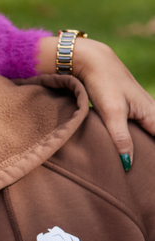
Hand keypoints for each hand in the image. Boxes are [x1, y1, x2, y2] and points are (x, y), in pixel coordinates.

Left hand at [44, 35, 154, 167]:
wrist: (93, 61)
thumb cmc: (104, 84)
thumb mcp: (112, 112)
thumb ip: (121, 137)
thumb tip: (128, 163)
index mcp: (153, 114)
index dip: (154, 159)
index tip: (150, 175)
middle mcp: (151, 112)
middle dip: (151, 155)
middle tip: (145, 179)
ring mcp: (141, 110)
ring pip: (148, 134)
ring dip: (146, 148)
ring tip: (140, 171)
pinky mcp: (129, 109)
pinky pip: (139, 129)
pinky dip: (136, 140)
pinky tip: (127, 151)